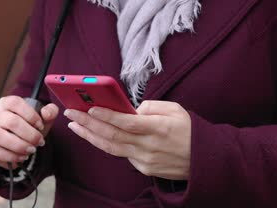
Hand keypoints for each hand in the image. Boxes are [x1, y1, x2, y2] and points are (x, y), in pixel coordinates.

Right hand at [0, 96, 58, 168]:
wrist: (17, 141)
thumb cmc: (29, 127)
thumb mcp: (42, 119)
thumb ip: (50, 112)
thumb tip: (47, 113)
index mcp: (7, 103)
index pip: (15, 103)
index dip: (30, 115)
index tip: (41, 126)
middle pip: (10, 121)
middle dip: (29, 135)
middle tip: (39, 143)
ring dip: (17, 146)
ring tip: (29, 151)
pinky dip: (8, 157)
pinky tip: (19, 158)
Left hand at [64, 100, 191, 179]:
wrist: (204, 160)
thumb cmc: (189, 130)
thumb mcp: (175, 109)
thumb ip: (151, 107)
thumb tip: (131, 110)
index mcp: (158, 128)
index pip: (127, 123)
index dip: (107, 116)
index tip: (89, 108)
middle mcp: (149, 146)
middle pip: (113, 135)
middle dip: (88, 124)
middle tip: (71, 113)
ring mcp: (145, 160)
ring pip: (112, 148)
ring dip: (90, 136)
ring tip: (75, 126)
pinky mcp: (144, 169)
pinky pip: (122, 155)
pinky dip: (107, 144)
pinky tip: (95, 135)